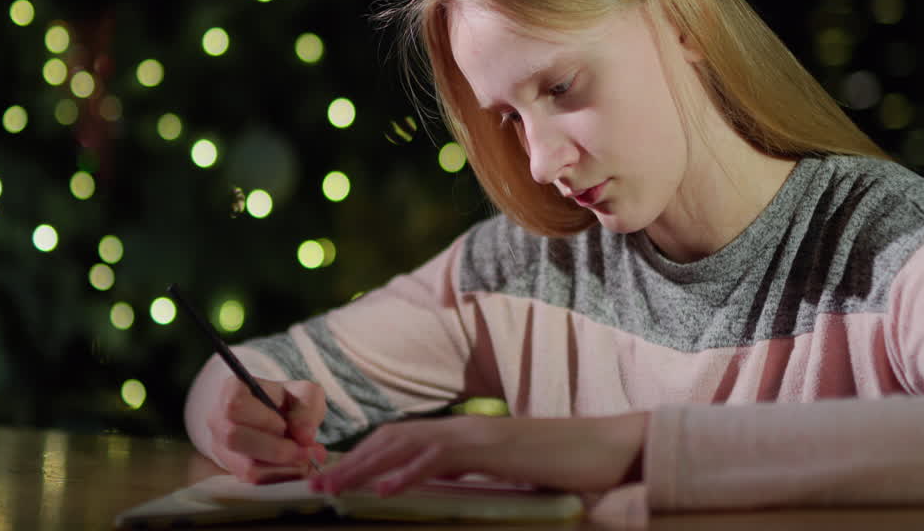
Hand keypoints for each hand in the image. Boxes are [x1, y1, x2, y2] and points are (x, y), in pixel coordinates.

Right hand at [209, 377, 328, 483]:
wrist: (273, 419)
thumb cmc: (286, 402)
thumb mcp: (303, 393)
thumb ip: (307, 407)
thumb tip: (305, 437)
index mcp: (232, 391)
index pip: (235, 405)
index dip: (263, 419)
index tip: (285, 425)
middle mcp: (219, 420)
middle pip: (234, 438)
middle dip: (275, 449)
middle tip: (307, 450)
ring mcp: (222, 448)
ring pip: (245, 467)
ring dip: (283, 468)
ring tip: (309, 459)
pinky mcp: (233, 471)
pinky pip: (254, 482)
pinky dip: (282, 478)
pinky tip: (300, 468)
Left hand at [310, 411, 647, 496]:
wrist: (608, 448)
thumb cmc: (560, 467)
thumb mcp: (503, 476)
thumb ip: (470, 478)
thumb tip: (438, 494)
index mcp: (461, 435)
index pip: (400, 441)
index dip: (362, 457)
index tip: (332, 478)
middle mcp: (461, 428)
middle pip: (392, 440)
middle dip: (350, 462)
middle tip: (315, 486)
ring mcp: (476, 434)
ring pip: (406, 446)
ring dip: (364, 468)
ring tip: (333, 490)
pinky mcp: (493, 448)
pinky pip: (443, 459)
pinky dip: (410, 474)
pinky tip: (385, 491)